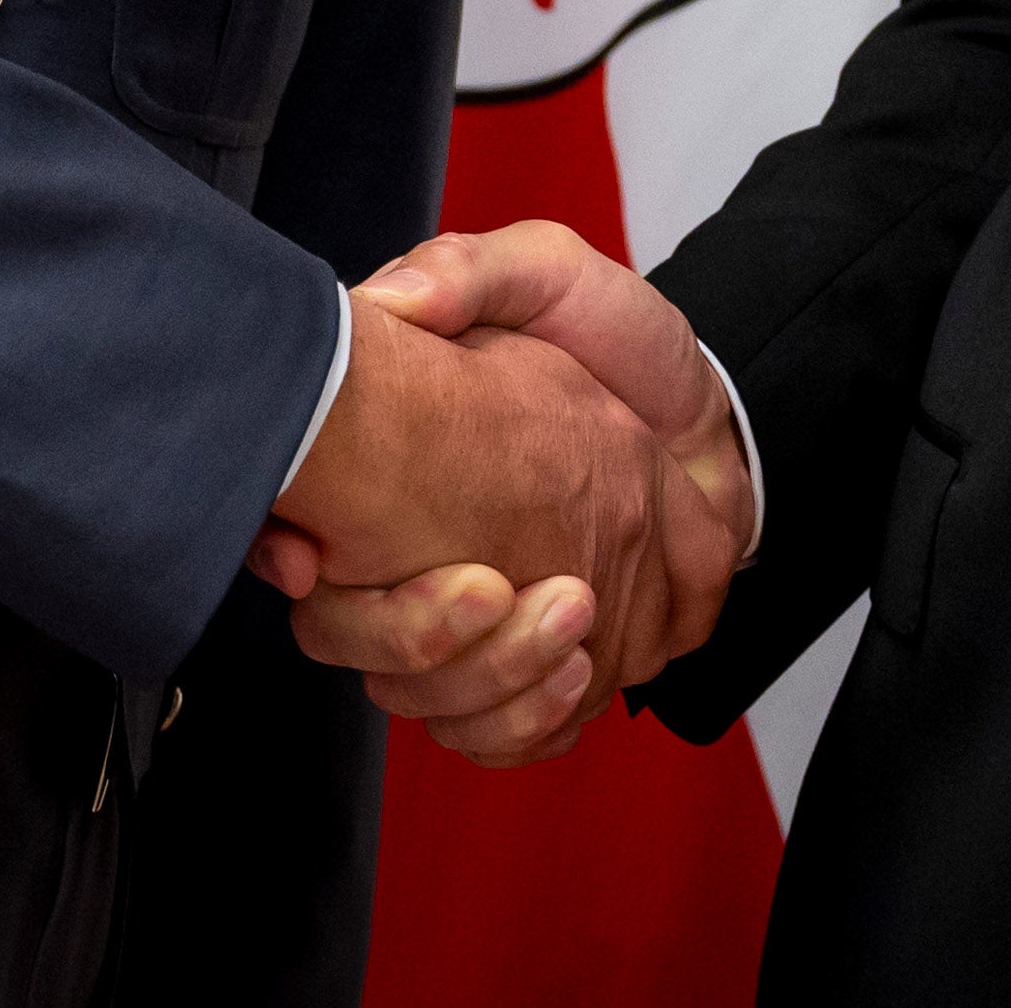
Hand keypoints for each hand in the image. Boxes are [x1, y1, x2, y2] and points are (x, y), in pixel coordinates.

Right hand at [260, 224, 751, 763]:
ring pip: (430, 701)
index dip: (301, 560)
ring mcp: (478, 619)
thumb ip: (465, 272)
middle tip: (487, 588)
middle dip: (411, 637)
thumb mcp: (543, 273)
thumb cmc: (619, 339)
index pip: (312, 544)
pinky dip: (525, 726)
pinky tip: (568, 677)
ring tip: (566, 615)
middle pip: (363, 642)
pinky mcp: (531, 666)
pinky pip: (495, 737)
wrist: (709, 414)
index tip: (312, 562)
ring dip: (488, 680)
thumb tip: (388, 306)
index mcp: (410, 469)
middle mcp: (426, 552)